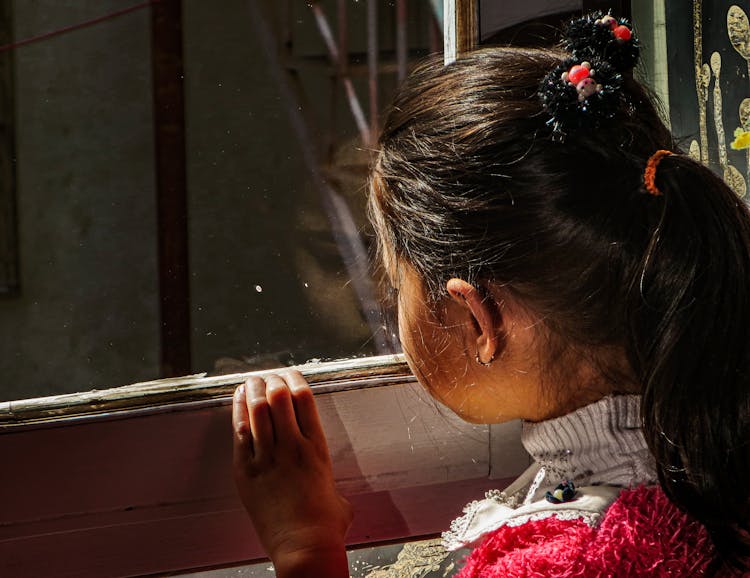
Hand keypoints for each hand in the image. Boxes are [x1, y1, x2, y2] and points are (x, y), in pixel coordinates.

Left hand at [232, 371, 352, 576]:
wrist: (304, 548)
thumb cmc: (325, 526)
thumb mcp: (338, 495)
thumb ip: (328, 482)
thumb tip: (329, 491)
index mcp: (318, 448)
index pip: (305, 399)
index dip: (295, 380)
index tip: (289, 374)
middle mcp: (293, 447)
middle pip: (279, 398)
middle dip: (272, 381)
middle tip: (268, 377)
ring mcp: (268, 458)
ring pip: (257, 410)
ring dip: (253, 390)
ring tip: (251, 381)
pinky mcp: (247, 472)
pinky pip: (240, 433)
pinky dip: (238, 411)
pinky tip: (238, 400)